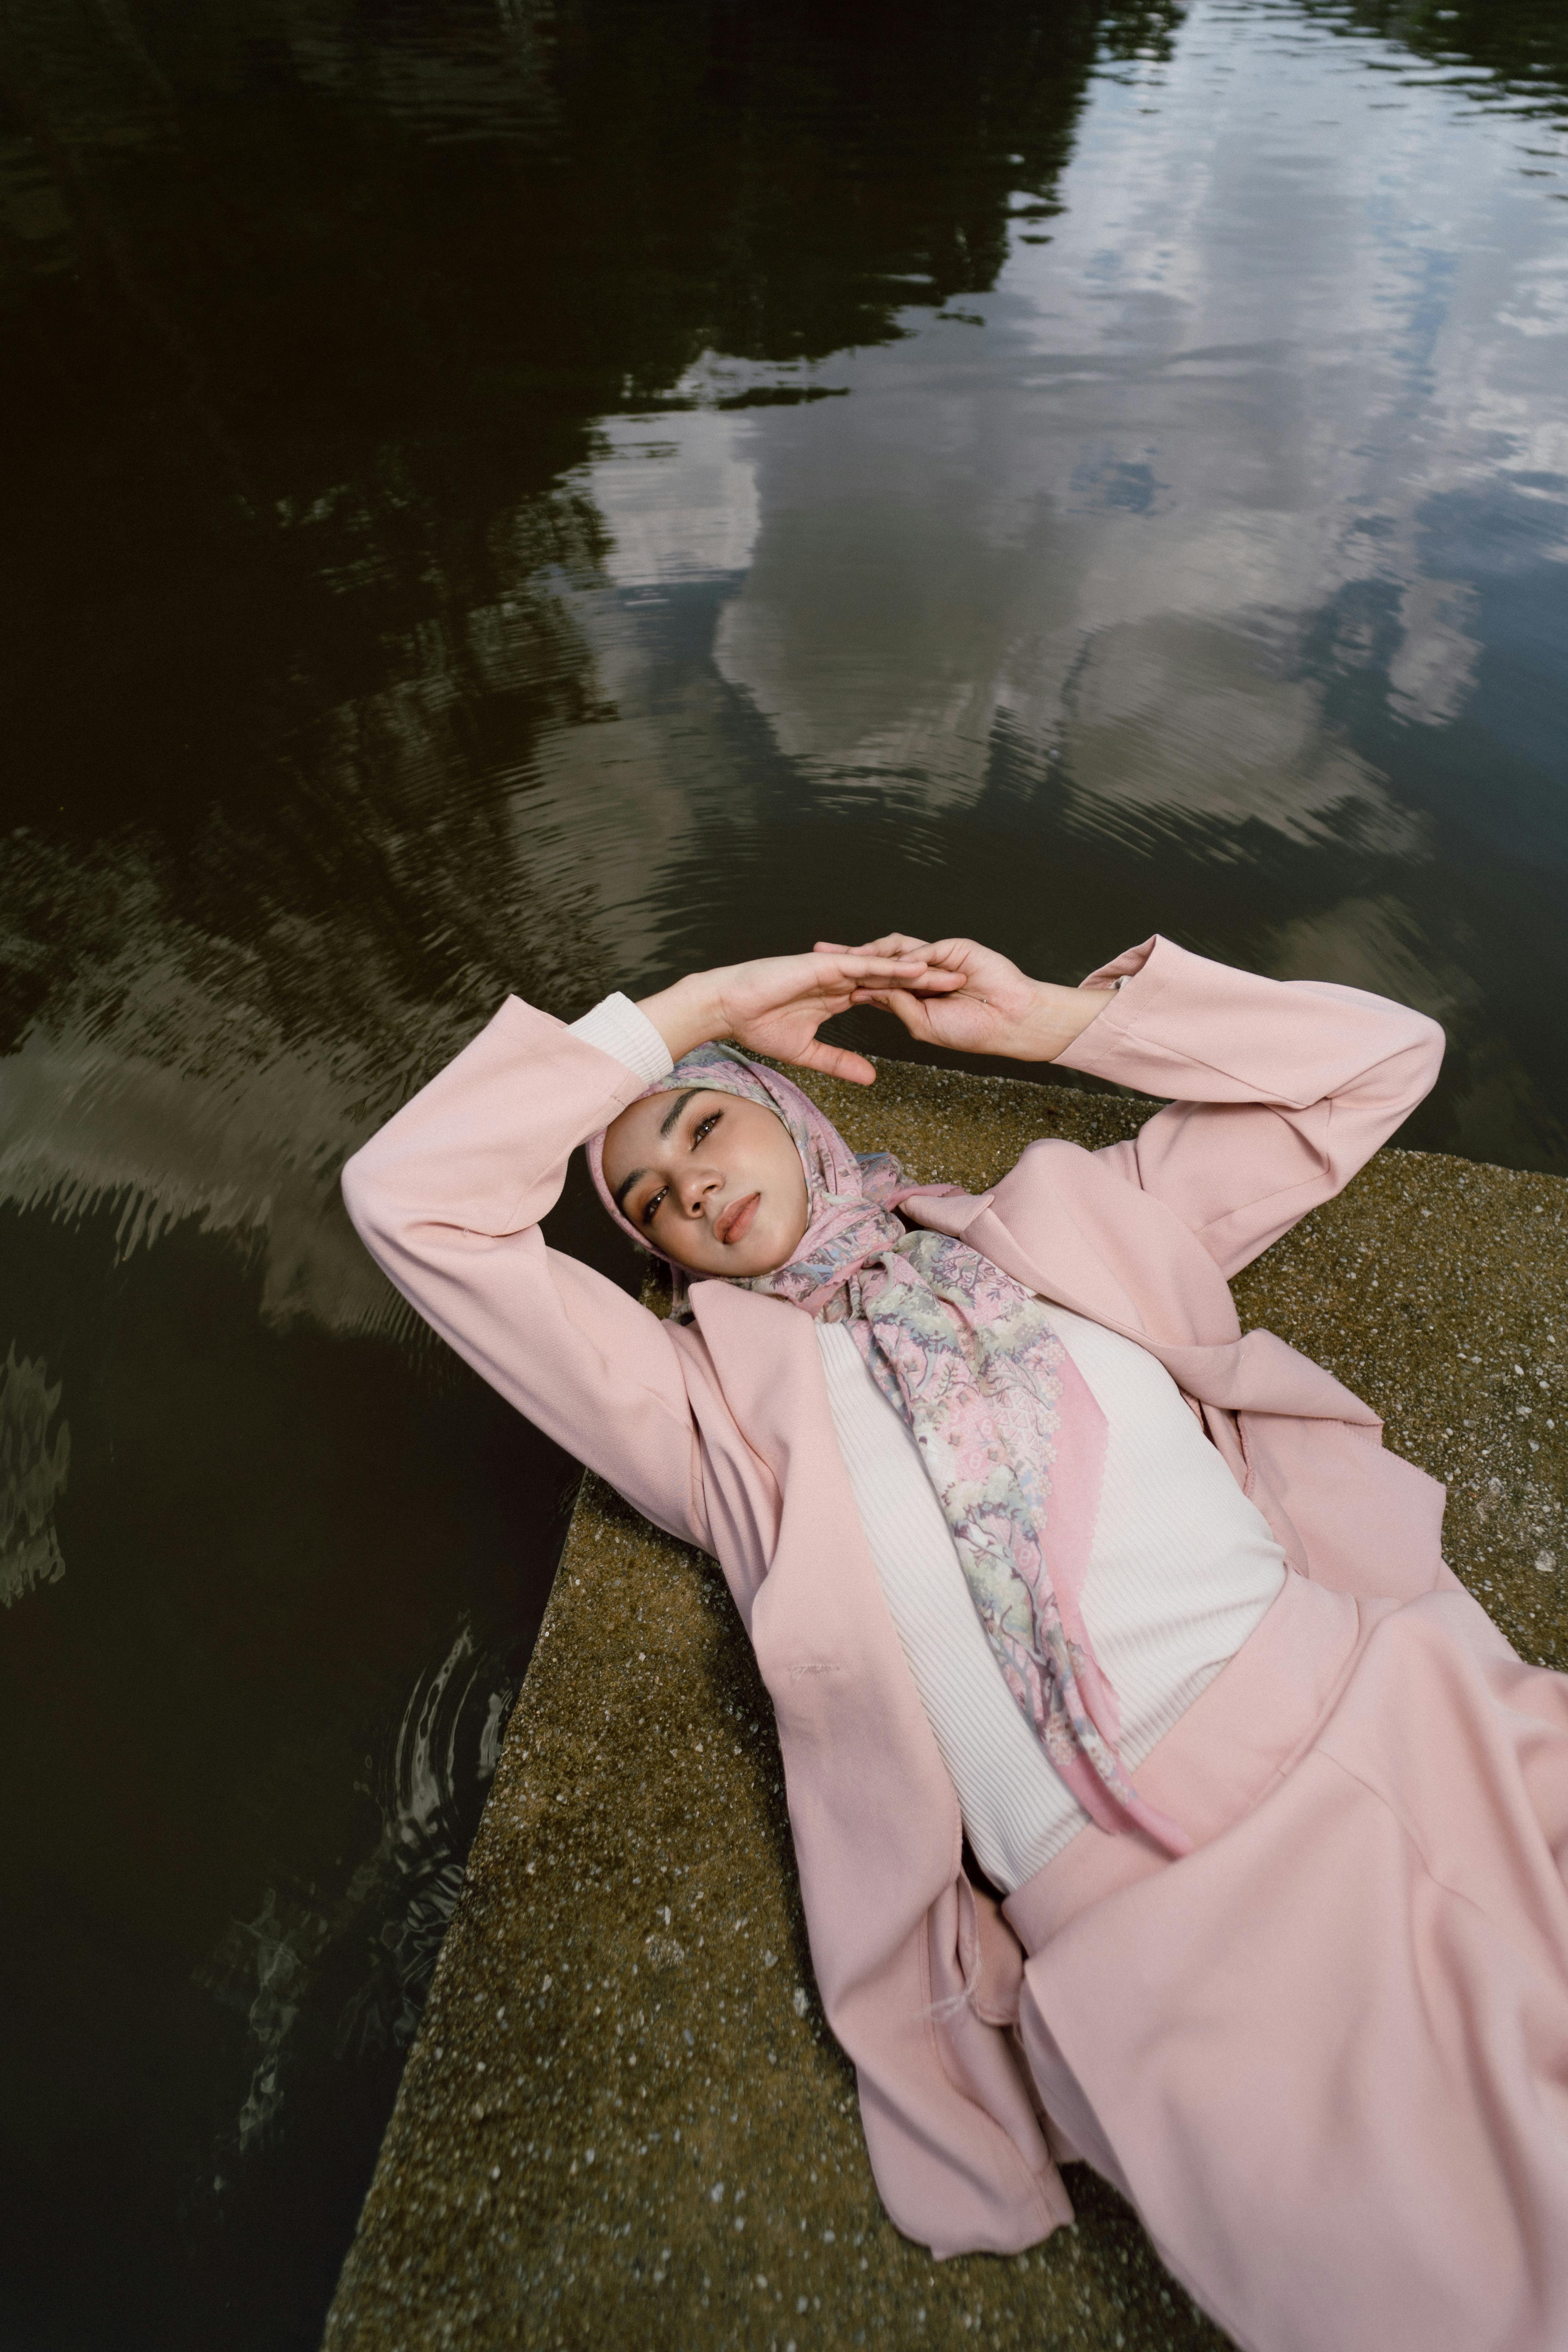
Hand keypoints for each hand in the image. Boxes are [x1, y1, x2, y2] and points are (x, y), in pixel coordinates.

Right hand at [637, 950, 961, 1083]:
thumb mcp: (808, 1052)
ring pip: (884, 967)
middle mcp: (840, 978)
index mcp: (838, 995)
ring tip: (949, 973)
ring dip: (916, 970)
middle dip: (925, 982)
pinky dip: (889, 965)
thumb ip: (840, 1062)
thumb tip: (872, 1079)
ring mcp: (833, 968)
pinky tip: (914, 966)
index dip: (913, 1001)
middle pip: (892, 979)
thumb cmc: (757, 1026)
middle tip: (961, 986)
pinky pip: (863, 963)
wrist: (728, 1008)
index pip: (884, 996)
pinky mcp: (823, 963)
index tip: (942, 1009)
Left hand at [815, 933, 1115, 1062]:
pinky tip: (892, 966)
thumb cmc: (971, 1030)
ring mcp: (936, 957)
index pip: (872, 982)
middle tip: (816, 952)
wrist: (1009, 1022)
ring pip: (898, 949)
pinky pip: (925, 950)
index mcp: (910, 993)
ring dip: (871, 950)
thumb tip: (866, 993)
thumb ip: (896, 1006)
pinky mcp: (954, 948)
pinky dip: (908, 959)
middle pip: (877, 959)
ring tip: (846, 954)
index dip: (845, 980)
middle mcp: (919, 972)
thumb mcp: (923, 1025)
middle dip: (848, 955)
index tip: (815, 980)